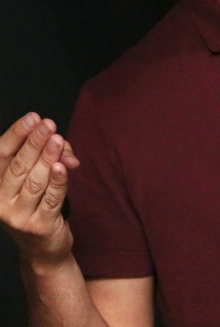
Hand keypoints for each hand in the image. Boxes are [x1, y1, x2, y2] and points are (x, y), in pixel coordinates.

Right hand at [0, 113, 79, 267]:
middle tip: (49, 124)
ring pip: (34, 180)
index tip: (33, 117)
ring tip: (58, 139)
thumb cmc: (40, 205)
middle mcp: (0, 201)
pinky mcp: (39, 225)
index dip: (16, 134)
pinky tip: (62, 166)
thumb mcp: (40, 179)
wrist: (43, 248)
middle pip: (18, 166)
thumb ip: (53, 159)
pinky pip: (51, 198)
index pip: (1, 155)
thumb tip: (67, 154)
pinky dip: (58, 181)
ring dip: (48, 157)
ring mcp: (18, 215)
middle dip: (34, 142)